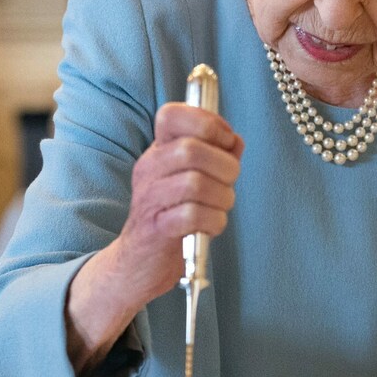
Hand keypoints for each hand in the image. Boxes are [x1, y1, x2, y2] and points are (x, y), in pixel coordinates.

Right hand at [114, 102, 243, 300]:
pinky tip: (211, 225)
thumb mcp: (193, 178)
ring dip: (222, 197)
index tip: (225, 143)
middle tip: (228, 183)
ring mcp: (149, 198)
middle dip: (224, 167)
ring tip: (221, 207)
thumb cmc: (173, 215)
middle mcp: (149, 168)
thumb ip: (216, 156)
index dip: (207, 122)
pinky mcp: (155, 229)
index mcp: (159, 150)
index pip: (171, 114)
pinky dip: (213, 221)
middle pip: (191, 149)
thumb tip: (235, 141)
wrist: (140, 261)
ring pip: (194, 183)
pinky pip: (192, 216)